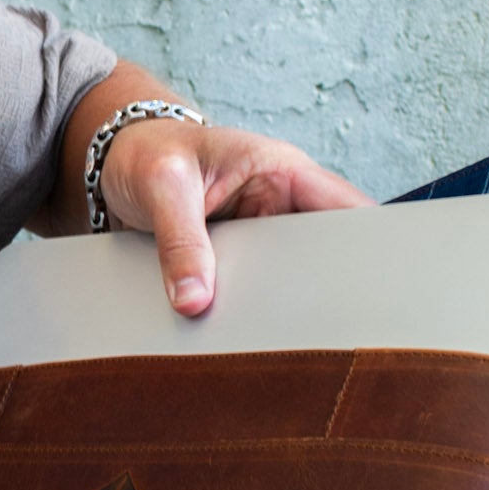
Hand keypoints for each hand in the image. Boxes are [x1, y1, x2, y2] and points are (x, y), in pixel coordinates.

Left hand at [98, 115, 369, 315]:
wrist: (115, 162)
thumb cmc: (147, 152)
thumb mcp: (162, 186)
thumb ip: (180, 241)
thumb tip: (194, 301)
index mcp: (282, 171)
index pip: (347, 209)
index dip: (368, 246)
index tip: (373, 286)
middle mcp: (280, 204)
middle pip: (325, 254)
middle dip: (325, 288)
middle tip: (322, 328)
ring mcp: (259, 236)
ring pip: (291, 279)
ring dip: (283, 304)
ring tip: (280, 337)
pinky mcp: (236, 261)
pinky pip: (255, 290)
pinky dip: (250, 308)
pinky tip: (245, 333)